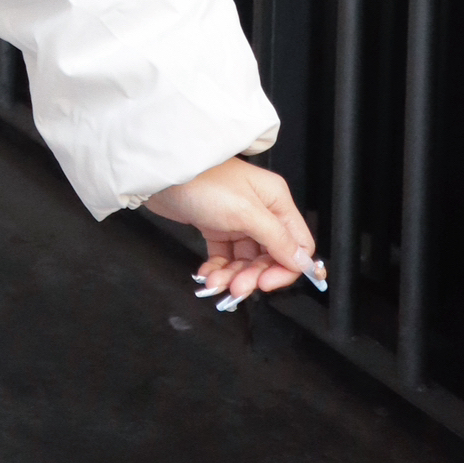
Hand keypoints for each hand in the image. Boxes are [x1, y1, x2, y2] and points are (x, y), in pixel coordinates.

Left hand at [144, 156, 324, 311]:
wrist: (159, 175)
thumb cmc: (203, 182)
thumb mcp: (246, 211)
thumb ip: (277, 239)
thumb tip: (304, 263)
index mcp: (276, 200)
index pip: (297, 244)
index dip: (286, 268)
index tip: (267, 283)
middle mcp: (261, 210)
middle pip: (270, 257)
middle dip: (252, 276)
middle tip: (236, 288)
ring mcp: (238, 219)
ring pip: (246, 260)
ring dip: (233, 276)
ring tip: (215, 283)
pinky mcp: (216, 226)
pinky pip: (225, 256)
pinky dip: (218, 269)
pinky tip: (207, 275)